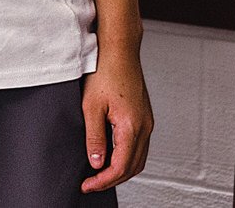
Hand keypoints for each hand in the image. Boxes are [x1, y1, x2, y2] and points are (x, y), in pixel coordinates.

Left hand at [81, 51, 151, 190]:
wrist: (119, 50)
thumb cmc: (105, 71)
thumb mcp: (91, 106)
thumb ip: (94, 137)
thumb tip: (96, 163)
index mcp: (132, 126)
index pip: (120, 166)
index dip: (103, 180)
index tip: (87, 185)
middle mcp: (145, 127)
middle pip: (132, 167)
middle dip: (112, 179)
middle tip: (91, 183)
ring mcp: (147, 122)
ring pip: (138, 158)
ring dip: (120, 170)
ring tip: (99, 174)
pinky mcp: (144, 117)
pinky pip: (139, 146)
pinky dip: (126, 157)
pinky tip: (111, 156)